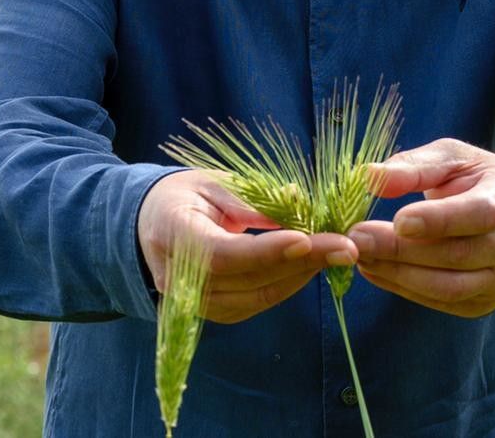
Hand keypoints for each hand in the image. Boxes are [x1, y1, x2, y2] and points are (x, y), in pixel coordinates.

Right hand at [138, 170, 357, 323]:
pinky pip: (256, 303)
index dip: (266, 251)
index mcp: (171, 234)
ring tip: (336, 252)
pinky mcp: (213, 311)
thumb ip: (251, 199)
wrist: (150, 224)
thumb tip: (298, 205)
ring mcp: (194, 302)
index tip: (307, 239)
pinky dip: (288, 284)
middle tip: (345, 245)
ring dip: (301, 276)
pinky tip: (312, 264)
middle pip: (247, 279)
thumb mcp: (213, 182)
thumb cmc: (184, 195)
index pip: (222, 254)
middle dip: (302, 263)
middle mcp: (178, 279)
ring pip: (257, 297)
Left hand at [350, 139, 494, 317]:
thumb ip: (416, 166)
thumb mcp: (454, 157)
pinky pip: (440, 301)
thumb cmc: (478, 180)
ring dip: (398, 273)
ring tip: (361, 255)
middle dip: (402, 249)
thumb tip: (370, 176)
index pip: (481, 213)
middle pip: (458, 254)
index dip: (440, 219)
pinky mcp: (483, 302)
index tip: (398, 219)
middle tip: (358, 236)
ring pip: (448, 286)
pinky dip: (403, 288)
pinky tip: (375, 269)